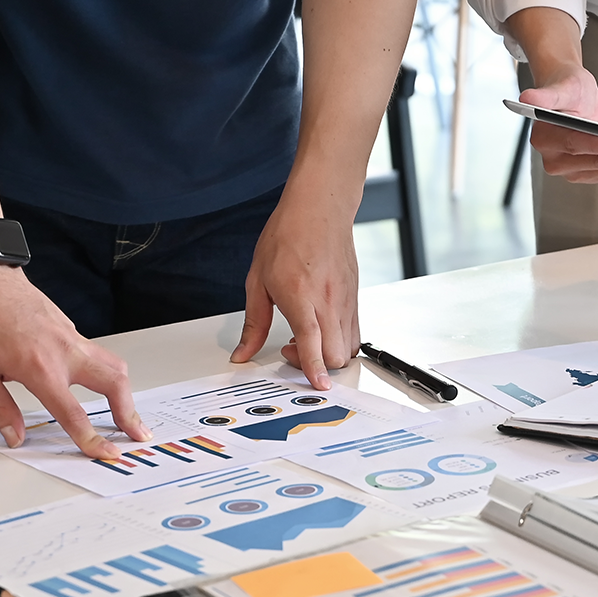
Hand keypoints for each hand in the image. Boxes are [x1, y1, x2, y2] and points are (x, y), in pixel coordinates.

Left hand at [0, 263, 148, 458]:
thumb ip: (0, 407)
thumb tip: (14, 436)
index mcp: (40, 368)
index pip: (72, 412)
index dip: (90, 438)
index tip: (105, 452)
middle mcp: (65, 353)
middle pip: (114, 385)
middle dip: (129, 414)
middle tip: (136, 434)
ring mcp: (74, 340)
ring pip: (115, 368)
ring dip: (126, 394)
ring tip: (128, 415)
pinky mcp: (75, 332)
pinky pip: (100, 356)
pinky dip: (109, 375)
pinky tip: (103, 386)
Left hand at [231, 191, 360, 387]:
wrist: (319, 210)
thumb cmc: (288, 236)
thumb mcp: (258, 280)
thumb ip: (253, 323)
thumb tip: (243, 352)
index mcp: (300, 295)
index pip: (313, 341)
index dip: (314, 368)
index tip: (317, 385)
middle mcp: (328, 301)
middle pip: (336, 355)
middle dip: (317, 365)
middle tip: (293, 349)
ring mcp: (345, 301)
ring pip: (349, 347)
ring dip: (328, 353)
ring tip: (306, 336)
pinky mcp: (354, 299)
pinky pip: (354, 333)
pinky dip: (338, 341)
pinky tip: (320, 326)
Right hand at [519, 64, 597, 183]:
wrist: (573, 96)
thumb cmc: (566, 87)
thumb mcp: (560, 86)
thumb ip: (545, 95)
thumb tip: (527, 99)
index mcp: (545, 139)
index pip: (572, 144)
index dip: (593, 145)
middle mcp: (557, 161)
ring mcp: (575, 170)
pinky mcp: (593, 172)